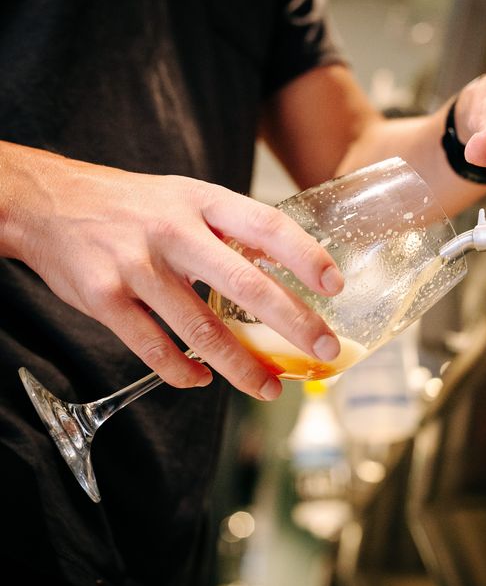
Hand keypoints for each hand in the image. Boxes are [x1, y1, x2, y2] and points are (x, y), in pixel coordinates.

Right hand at [2, 144, 343, 399]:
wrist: (50, 203)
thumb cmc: (131, 205)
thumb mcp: (185, 197)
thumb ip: (229, 229)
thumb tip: (283, 266)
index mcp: (201, 202)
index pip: (265, 226)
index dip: (304, 256)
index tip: (334, 285)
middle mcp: (173, 232)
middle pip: (244, 285)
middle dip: (292, 323)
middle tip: (323, 350)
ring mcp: (138, 267)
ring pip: (201, 330)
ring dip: (242, 366)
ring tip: (269, 388)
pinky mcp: (105, 300)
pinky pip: (153, 349)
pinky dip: (182, 373)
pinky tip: (202, 382)